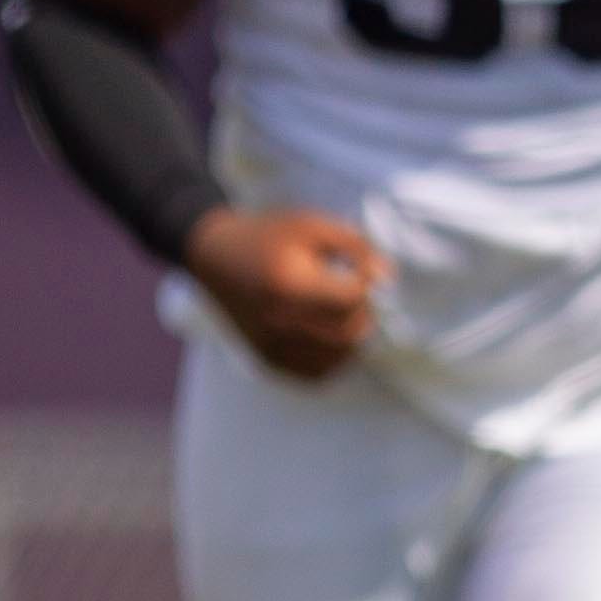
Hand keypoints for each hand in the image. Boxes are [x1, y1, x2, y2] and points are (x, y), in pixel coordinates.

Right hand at [181, 206, 385, 380]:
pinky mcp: (265, 360)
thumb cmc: (266, 235)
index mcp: (289, 286)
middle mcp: (277, 322)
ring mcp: (270, 345)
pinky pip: (315, 375)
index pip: (351, 301)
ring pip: (337, 359)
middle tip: (359, 296)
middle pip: (348, 333)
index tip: (363, 274)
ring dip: (353, 338)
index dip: (367, 287)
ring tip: (346, 314)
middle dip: (365, 314)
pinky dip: (334, 360)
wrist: (213, 254)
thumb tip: (386, 278)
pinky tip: (333, 336)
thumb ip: (356, 247)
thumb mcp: (312, 225)